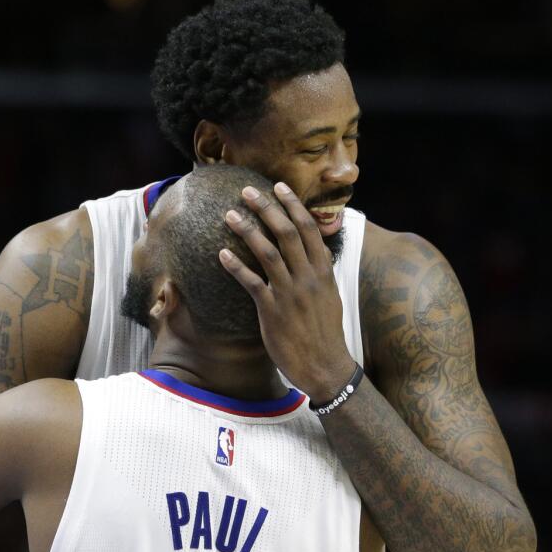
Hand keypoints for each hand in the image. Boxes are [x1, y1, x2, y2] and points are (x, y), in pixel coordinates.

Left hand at [220, 182, 356, 400]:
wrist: (324, 365)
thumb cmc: (325, 332)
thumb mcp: (330, 295)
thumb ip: (320, 272)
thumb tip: (316, 251)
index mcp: (323, 271)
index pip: (309, 228)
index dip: (293, 204)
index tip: (279, 186)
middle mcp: (307, 277)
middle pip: (286, 232)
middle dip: (266, 207)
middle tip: (247, 190)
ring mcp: (289, 293)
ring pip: (267, 252)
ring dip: (247, 229)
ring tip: (229, 214)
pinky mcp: (272, 311)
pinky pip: (251, 283)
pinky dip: (236, 266)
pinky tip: (222, 253)